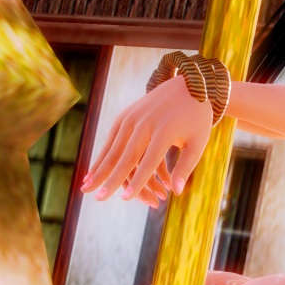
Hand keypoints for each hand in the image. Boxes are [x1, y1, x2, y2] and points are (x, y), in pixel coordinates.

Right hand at [80, 75, 213, 205]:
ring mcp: (132, 117)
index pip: (149, 161)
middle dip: (110, 179)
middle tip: (98, 198)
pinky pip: (111, 139)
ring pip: (113, 148)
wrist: (188, 84)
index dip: (137, 181)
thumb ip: (186, 167)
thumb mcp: (198, 142)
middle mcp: (144, 123)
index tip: (126, 199)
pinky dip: (101, 156)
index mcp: (164, 131)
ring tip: (87, 187)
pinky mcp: (125, 115)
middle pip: (125, 156)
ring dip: (99, 169)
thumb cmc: (196, 119)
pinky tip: (92, 170)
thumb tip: (177, 193)